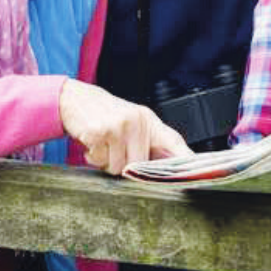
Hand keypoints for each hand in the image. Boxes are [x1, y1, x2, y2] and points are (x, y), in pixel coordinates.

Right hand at [58, 79, 191, 174]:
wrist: (74, 99)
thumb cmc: (105, 114)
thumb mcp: (131, 122)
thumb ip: (146, 142)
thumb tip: (163, 168)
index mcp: (148, 120)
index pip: (173, 142)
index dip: (186, 158)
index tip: (196, 171)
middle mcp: (136, 121)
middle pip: (140, 165)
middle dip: (125, 165)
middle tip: (115, 150)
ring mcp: (118, 126)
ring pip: (119, 167)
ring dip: (107, 162)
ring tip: (104, 144)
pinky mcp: (99, 133)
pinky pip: (100, 161)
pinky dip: (93, 157)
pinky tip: (92, 142)